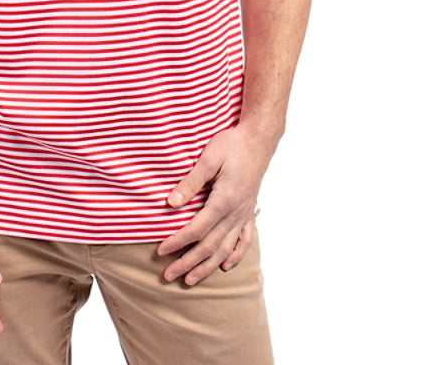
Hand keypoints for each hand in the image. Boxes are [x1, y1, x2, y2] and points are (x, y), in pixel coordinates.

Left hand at [156, 126, 271, 284]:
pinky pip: (244, 240)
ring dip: (208, 266)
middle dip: (188, 263)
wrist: (259, 139)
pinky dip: (235, 255)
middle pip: (209, 246)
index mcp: (224, 200)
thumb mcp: (209, 158)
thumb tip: (171, 203)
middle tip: (168, 276)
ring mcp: (244, 214)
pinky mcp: (249, 211)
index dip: (178, 242)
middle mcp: (236, 213)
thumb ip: (191, 182)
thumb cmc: (232, 144)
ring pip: (225, 249)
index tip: (161, 252)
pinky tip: (226, 266)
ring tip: (191, 280)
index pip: (196, 229)